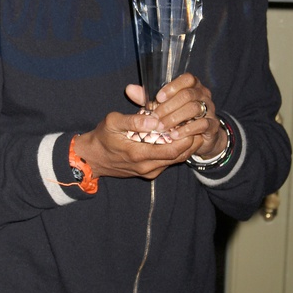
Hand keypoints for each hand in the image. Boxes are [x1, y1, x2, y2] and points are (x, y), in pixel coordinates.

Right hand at [74, 74, 225, 179]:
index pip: (172, 149)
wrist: (93, 158)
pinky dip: (177, 151)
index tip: (193, 121)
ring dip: (186, 146)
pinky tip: (181, 138)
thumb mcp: (113, 122)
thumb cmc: (103, 136)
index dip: (186, 137)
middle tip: (198, 124)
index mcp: (138, 153)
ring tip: (194, 129)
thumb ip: (134, 120)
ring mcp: (148, 171)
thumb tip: (155, 119)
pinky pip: (168, 162)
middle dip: (190, 141)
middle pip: (178, 156)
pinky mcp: (149, 173)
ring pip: (175, 160)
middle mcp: (147, 166)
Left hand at [126, 73, 226, 159]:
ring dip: (176, 118)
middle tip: (155, 117)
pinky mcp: (212, 125)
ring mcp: (210, 109)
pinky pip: (202, 124)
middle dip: (170, 106)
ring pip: (195, 108)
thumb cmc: (178, 116)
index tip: (158, 98)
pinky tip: (174, 135)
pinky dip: (187, 130)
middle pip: (189, 94)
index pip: (188, 78)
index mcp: (193, 85)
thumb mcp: (162, 106)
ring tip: (162, 127)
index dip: (173, 87)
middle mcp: (203, 95)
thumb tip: (129, 89)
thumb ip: (147, 98)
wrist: (202, 136)